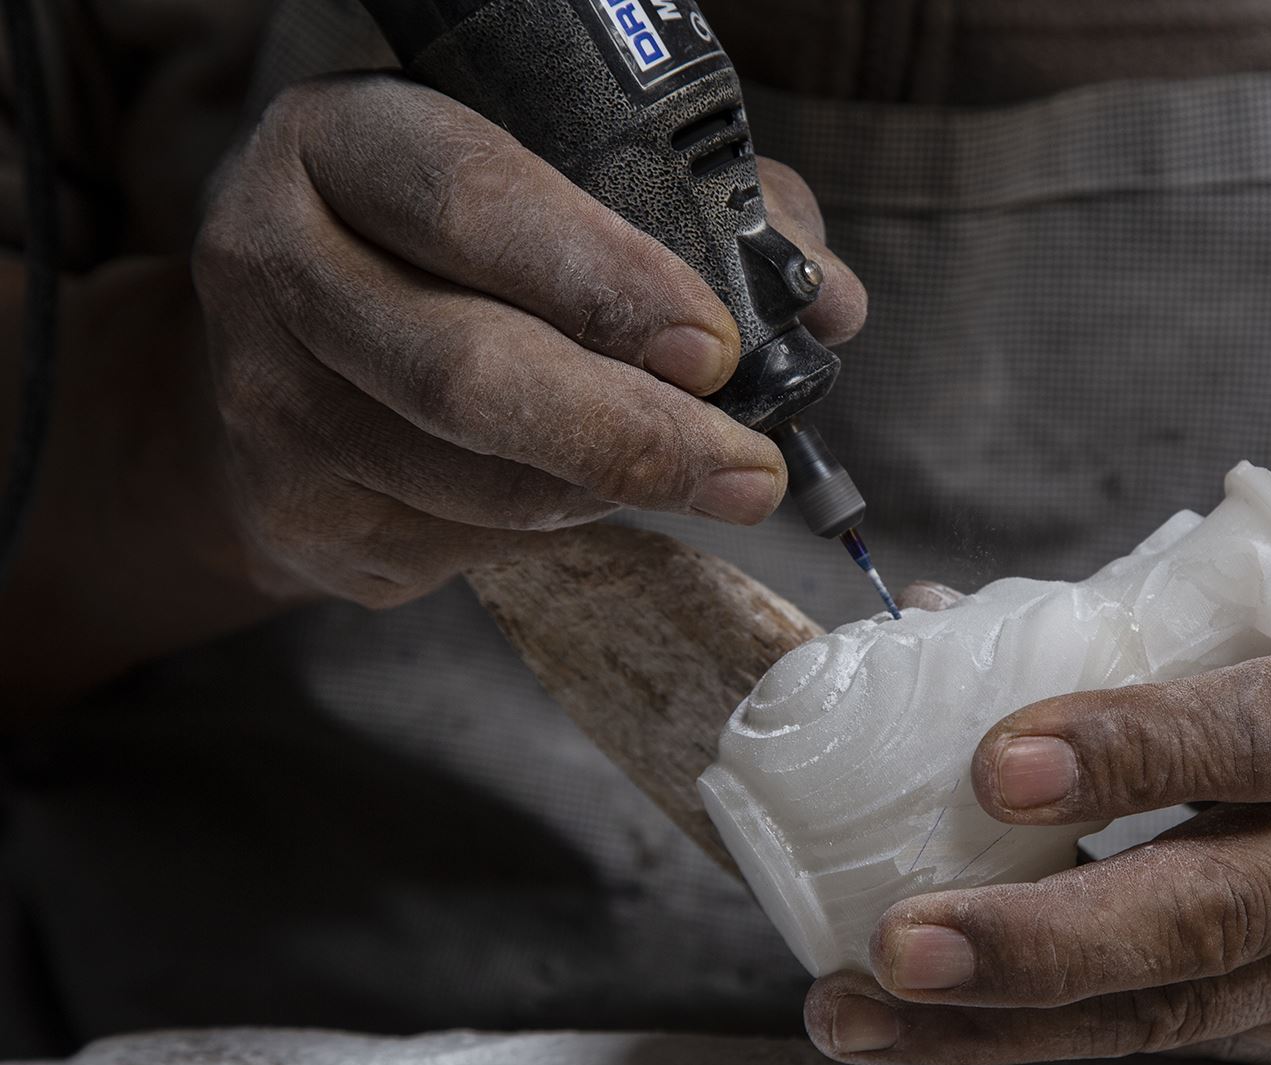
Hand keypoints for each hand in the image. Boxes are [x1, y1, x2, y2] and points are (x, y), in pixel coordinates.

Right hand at [193, 72, 864, 605]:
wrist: (286, 351)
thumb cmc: (454, 251)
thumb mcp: (554, 184)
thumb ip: (699, 220)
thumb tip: (832, 306)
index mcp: (344, 140)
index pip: (476, 204)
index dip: (605, 280)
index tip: (717, 348)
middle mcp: (274, 260)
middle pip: (468, 372)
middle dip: (634, 436)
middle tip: (748, 473)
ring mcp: (265, 400)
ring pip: (475, 483)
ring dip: (609, 496)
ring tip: (692, 478)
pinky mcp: (291, 512)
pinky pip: (457, 545)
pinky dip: (549, 532)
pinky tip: (580, 494)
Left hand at [804, 600, 1270, 1064]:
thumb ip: (1136, 625)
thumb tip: (928, 622)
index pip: (1261, 735)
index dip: (1131, 751)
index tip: (995, 767)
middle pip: (1213, 912)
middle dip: (1041, 937)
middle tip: (902, 940)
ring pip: (1170, 1012)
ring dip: (1001, 1021)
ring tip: (864, 1007)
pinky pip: (1160, 1046)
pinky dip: (1031, 1039)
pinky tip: (925, 1026)